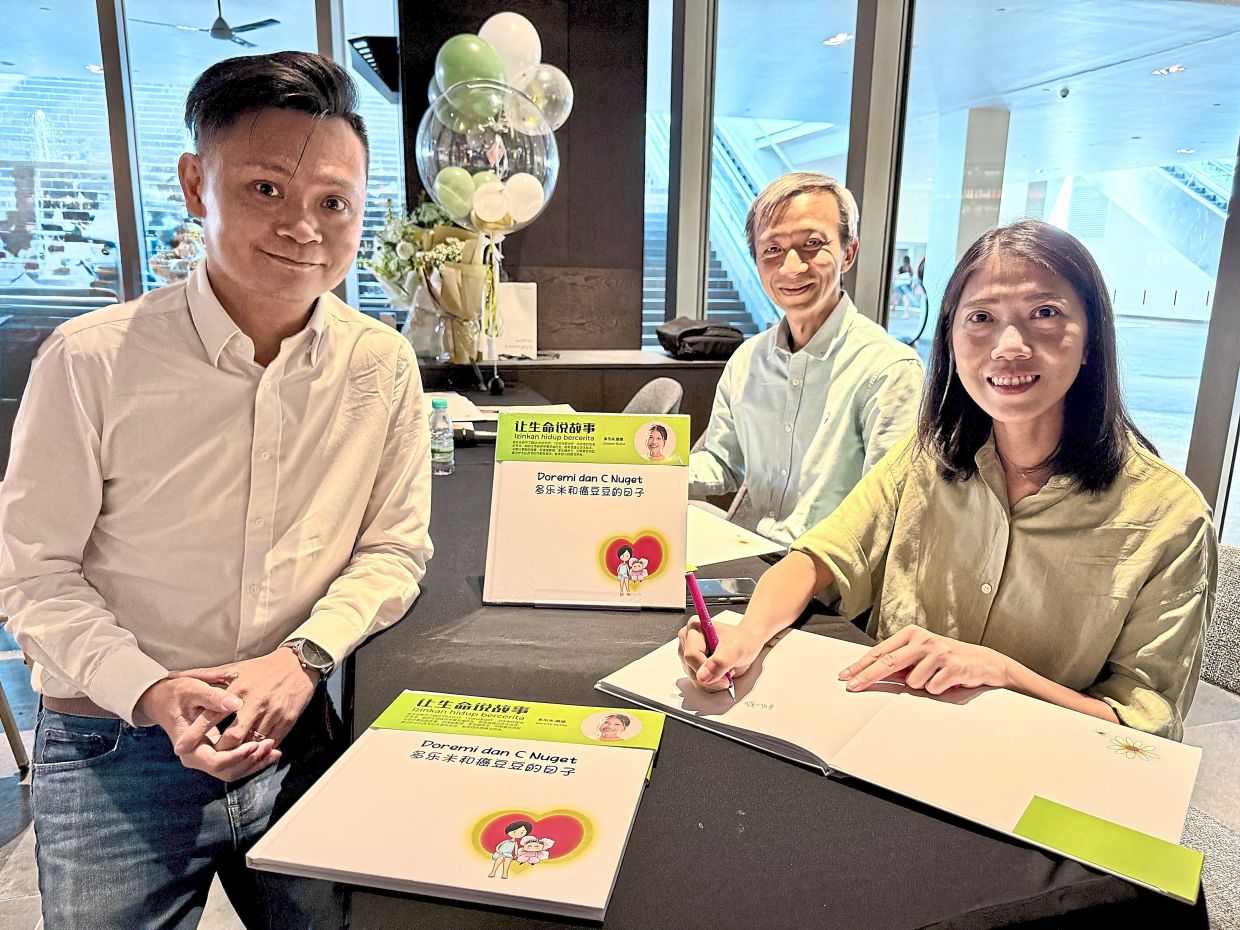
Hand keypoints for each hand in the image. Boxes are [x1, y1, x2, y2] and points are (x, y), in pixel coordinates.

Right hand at [137, 677, 277, 781]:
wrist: (164, 698)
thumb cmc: (177, 693)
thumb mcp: (192, 690)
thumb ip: (213, 697)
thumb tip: (235, 703)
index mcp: (189, 747)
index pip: (216, 761)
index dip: (237, 755)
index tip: (256, 743)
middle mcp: (197, 757)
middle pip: (228, 771)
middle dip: (250, 761)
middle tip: (270, 744)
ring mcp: (206, 757)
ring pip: (234, 771)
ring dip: (254, 762)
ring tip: (274, 748)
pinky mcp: (215, 753)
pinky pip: (236, 763)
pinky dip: (252, 759)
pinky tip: (269, 749)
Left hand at [173, 647, 317, 753]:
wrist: (299, 664)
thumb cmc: (264, 668)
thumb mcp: (235, 668)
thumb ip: (205, 675)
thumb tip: (174, 675)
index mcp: (238, 689)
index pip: (212, 716)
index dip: (195, 734)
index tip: (180, 748)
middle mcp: (255, 703)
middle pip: (232, 737)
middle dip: (218, 751)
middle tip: (208, 756)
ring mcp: (272, 713)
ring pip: (251, 744)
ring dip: (239, 753)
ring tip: (228, 757)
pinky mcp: (287, 721)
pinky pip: (270, 743)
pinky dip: (258, 750)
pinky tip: (250, 751)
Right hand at [677, 618, 776, 691]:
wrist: (747, 644)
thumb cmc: (742, 641)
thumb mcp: (735, 649)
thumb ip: (719, 662)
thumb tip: (702, 676)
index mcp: (695, 628)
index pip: (691, 655)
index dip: (707, 668)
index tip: (725, 676)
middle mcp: (688, 640)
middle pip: (691, 668)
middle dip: (712, 678)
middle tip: (729, 672)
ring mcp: (688, 653)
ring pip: (694, 678)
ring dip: (713, 682)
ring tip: (726, 671)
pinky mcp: (692, 665)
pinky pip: (698, 682)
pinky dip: (712, 684)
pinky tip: (721, 675)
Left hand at [838, 626, 1011, 693]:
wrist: (983, 661)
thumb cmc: (945, 658)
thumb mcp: (919, 654)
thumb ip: (898, 662)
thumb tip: (869, 673)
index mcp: (911, 633)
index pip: (880, 651)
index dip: (860, 665)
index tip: (845, 675)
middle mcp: (924, 639)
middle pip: (888, 662)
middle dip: (868, 676)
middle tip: (852, 687)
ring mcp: (939, 652)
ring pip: (913, 681)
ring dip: (921, 685)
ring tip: (934, 677)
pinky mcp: (954, 666)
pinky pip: (932, 688)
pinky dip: (937, 689)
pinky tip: (946, 680)